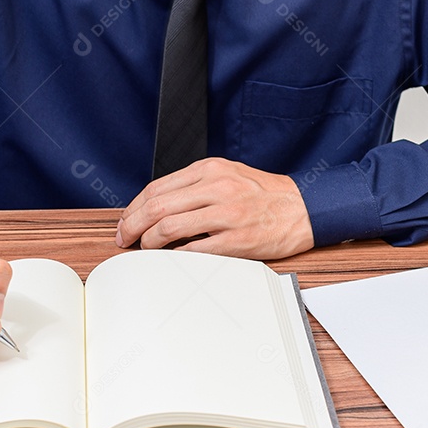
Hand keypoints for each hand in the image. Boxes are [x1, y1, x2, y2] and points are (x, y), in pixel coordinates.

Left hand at [115, 158, 314, 258]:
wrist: (304, 208)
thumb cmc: (264, 195)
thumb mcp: (227, 176)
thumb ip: (194, 187)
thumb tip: (157, 207)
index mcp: (210, 169)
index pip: (157, 188)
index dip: (133, 208)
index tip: (125, 222)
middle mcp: (217, 187)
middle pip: (158, 207)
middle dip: (133, 226)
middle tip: (124, 239)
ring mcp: (227, 213)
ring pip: (170, 227)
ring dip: (149, 242)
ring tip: (145, 249)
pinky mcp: (237, 239)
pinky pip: (195, 250)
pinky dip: (175, 255)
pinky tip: (170, 258)